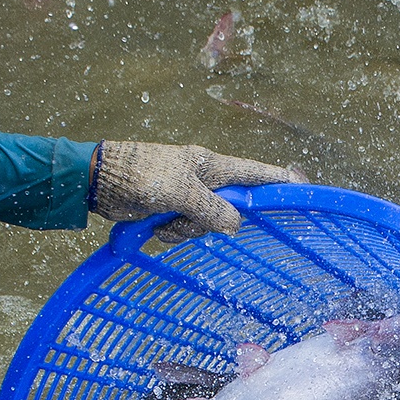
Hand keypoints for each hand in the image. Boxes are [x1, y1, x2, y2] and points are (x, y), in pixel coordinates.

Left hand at [92, 140, 303, 244]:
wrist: (99, 181)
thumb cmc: (140, 174)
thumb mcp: (180, 192)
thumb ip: (211, 208)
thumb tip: (234, 224)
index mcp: (211, 166)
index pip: (253, 173)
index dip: (276, 180)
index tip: (300, 186)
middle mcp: (203, 181)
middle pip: (229, 209)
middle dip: (211, 221)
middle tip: (187, 217)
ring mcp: (186, 197)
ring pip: (206, 224)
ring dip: (186, 230)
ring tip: (164, 220)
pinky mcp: (170, 210)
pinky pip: (184, 230)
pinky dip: (172, 233)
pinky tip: (155, 226)